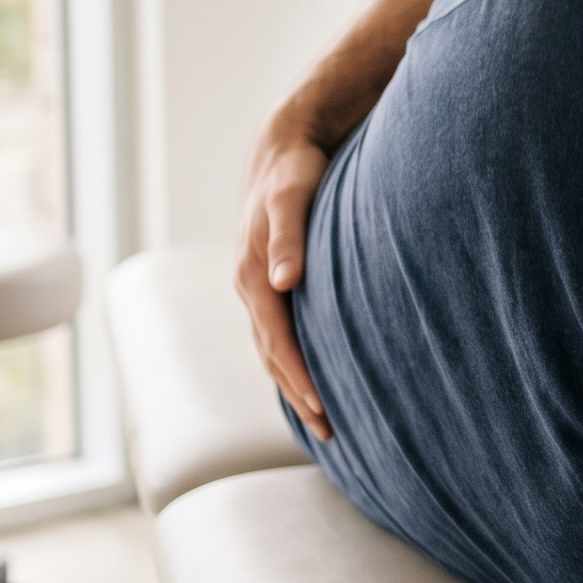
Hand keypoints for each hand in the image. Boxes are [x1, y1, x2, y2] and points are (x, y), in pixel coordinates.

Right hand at [236, 120, 330, 439]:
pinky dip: (294, 362)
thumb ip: (288, 237)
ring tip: (323, 420)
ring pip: (274, 349)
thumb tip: (283, 279)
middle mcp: (253, 288)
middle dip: (299, 395)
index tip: (322, 408)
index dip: (299, 377)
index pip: (277, 342)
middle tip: (330, 433)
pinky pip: (280, 334)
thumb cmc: (294, 173)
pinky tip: (315, 378)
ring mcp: (260, 288)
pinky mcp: (273, 283)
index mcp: (254, 277)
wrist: (283, 149)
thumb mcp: (291, 199)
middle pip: (273, 356)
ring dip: (295, 385)